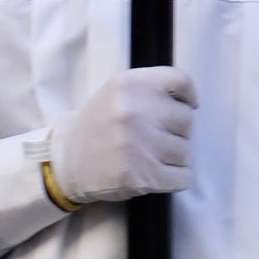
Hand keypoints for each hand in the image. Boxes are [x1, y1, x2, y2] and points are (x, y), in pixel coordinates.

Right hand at [50, 67, 196, 205]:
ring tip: (149, 156)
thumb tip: (192, 104)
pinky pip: (183, 177)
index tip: (186, 106)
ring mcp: (137, 146)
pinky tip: (156, 173)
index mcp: (129, 85)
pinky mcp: (141, 177)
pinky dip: (175, 178)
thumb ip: (152, 89)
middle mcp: (134, 112)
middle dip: (176, 131)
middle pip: (187, 120)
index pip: (180, 81)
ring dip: (174, 157)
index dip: (188, 97)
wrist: (67, 162)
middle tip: (154, 138)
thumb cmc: (101, 125)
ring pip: (186, 151)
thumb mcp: (119, 93)